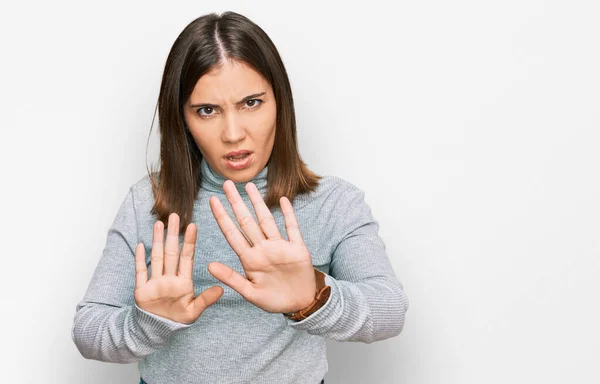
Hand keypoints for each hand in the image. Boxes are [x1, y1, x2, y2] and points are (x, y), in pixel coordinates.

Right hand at [134, 213, 223, 323]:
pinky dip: (140, 259)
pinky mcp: (142, 289)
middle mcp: (169, 277)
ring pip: (156, 257)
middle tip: (174, 216)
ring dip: (157, 241)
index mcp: (183, 281)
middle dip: (173, 234)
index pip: (187, 257)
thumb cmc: (178, 318)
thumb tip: (221, 289)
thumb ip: (206, 300)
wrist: (158, 329)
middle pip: (171, 252)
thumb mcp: (194, 311)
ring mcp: (155, 281)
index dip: (189, 242)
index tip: (193, 226)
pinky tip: (141, 245)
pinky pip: (140, 271)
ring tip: (158, 224)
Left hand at [207, 180, 316, 313]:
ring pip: (267, 220)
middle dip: (236, 203)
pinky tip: (283, 200)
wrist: (300, 304)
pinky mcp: (297, 248)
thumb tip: (209, 266)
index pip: (232, 234)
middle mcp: (263, 249)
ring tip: (249, 186)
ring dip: (259, 203)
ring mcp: (280, 247)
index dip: (222, 217)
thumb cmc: (274, 300)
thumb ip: (231, 278)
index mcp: (250, 260)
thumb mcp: (250, 293)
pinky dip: (288, 215)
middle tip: (226, 184)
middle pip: (247, 221)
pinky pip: (292, 229)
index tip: (212, 201)